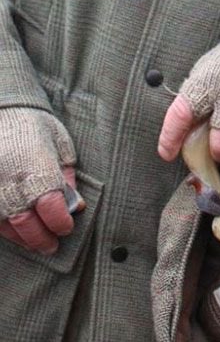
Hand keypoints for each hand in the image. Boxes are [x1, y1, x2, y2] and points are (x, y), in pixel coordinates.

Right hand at [0, 108, 79, 254]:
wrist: (3, 111)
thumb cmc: (35, 125)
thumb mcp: (60, 144)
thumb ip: (67, 176)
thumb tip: (75, 204)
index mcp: (37, 168)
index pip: (51, 208)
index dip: (61, 223)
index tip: (67, 227)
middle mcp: (12, 182)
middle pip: (27, 224)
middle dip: (42, 239)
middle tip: (52, 246)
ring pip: (6, 226)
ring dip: (23, 238)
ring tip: (36, 241)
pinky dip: (5, 229)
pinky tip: (17, 231)